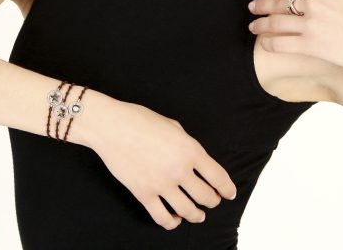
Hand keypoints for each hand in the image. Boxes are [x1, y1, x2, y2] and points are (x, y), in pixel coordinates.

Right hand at [83, 95, 237, 229]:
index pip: (218, 177)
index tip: (230, 194)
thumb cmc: (141, 120)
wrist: (112, 126)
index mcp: (191, 149)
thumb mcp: (174, 126)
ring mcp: (161, 184)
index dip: (228, 189)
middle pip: (206, 197)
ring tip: (198, 215)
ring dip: (196, 215)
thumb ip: (188, 145)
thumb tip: (195, 161)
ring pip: (188, 211)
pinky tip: (175, 218)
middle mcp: (180, 169)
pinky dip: (172, 222)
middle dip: (213, 201)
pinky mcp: (144, 194)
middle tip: (213, 201)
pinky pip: (163, 218)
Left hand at [244, 0, 342, 74]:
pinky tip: (263, 42)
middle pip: (278, 1)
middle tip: (251, 6)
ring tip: (253, 25)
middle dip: (261, 5)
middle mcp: (316, 1)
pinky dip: (268, 42)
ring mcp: (312, 23)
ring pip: (276, 22)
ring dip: (261, 24)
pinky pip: (280, 42)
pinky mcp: (312, 44)